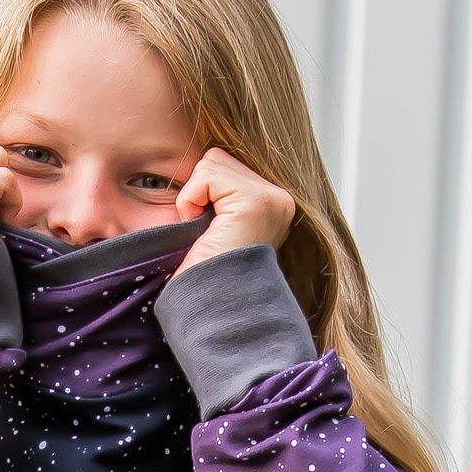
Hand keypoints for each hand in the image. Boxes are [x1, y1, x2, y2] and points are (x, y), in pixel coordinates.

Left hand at [172, 149, 295, 274]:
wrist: (213, 311)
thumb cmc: (206, 277)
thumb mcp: (217, 229)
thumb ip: (219, 196)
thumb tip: (202, 163)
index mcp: (273, 206)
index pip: (225, 169)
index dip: (204, 196)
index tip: (210, 233)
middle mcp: (279, 200)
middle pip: (218, 160)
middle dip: (200, 194)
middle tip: (207, 234)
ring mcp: (271, 199)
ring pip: (211, 162)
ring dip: (194, 198)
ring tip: (208, 233)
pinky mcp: (255, 201)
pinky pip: (206, 174)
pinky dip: (191, 201)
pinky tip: (205, 231)